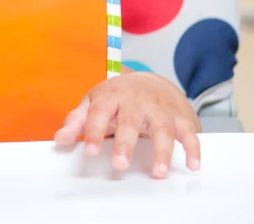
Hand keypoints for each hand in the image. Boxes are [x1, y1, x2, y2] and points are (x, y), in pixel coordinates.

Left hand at [54, 72, 200, 178]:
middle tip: (120, 164)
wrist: (150, 81)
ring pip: (162, 128)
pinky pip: (188, 132)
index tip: (90, 151)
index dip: (94, 131)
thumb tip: (60, 139)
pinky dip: (193, 148)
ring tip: (158, 173)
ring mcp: (159, 108)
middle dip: (126, 143)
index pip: (100, 113)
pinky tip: (192, 165)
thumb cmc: (117, 97)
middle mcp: (136, 100)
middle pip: (131, 121)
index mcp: (111, 96)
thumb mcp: (93, 103)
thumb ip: (77, 121)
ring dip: (162, 151)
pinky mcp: (179, 117)